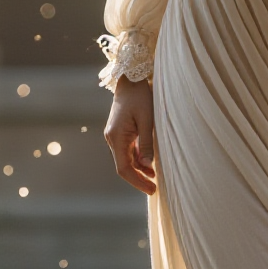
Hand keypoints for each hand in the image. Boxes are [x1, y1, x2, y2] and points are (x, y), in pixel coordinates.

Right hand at [104, 78, 158, 194]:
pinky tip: (149, 164)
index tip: (152, 189)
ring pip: (126, 160)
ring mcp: (115, 136)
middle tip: (155, 189)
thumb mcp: (148, 119)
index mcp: (116, 137)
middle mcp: (112, 139)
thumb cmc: (140, 96)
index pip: (124, 168)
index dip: (137, 181)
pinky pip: (128, 151)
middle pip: (124, 166)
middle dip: (139, 179)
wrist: (131, 79)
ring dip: (139, 170)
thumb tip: (147, 166)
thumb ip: (147, 143)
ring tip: (155, 179)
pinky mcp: (120, 132)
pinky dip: (138, 160)